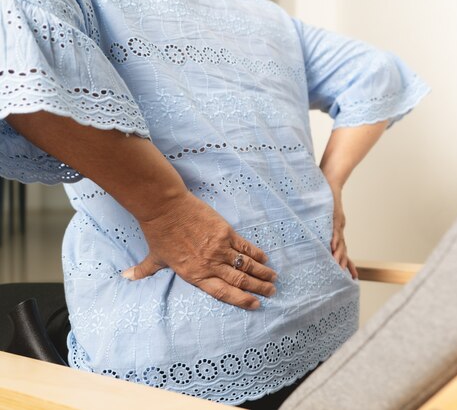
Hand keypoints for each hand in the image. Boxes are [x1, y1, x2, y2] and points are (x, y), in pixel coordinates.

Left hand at [121, 192, 276, 309]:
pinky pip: (245, 247)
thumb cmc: (158, 232)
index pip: (223, 292)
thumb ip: (145, 271)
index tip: (255, 304)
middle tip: (272, 293)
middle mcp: (210, 264)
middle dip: (258, 288)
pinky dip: (257, 254)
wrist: (165, 207)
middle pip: (240, 280)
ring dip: (262, 273)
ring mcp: (220, 248)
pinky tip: (266, 259)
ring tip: (274, 279)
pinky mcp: (226, 232)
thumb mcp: (153, 256)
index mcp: (194, 275)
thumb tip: (126, 277)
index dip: (241, 300)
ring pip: (246, 265)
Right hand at [328, 185, 357, 279]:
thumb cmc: (324, 200)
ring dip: (339, 254)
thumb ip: (319, 229)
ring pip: (339, 241)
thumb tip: (315, 240)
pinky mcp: (334, 215)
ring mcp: (337, 223)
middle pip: (343, 250)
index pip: (343, 250)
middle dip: (344, 263)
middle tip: (345, 276)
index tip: (353, 276)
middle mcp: (339, 230)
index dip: (348, 263)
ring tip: (338, 265)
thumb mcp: (321, 218)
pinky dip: (334, 237)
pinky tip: (333, 246)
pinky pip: (334, 228)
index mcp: (336, 232)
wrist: (329, 182)